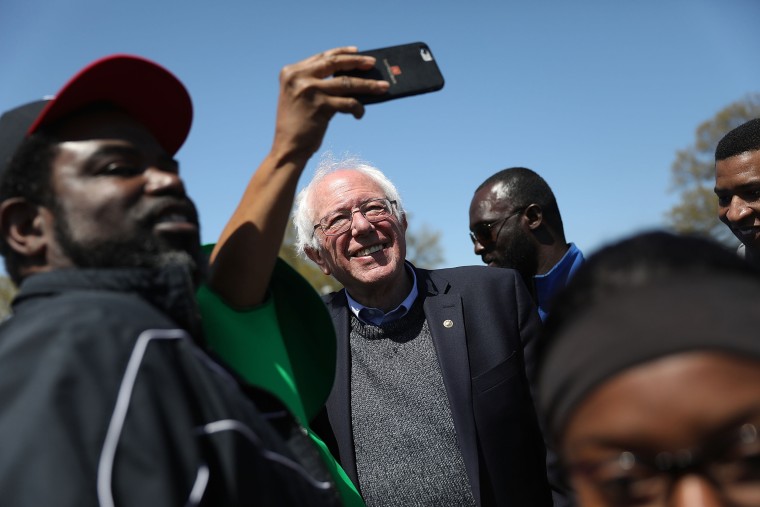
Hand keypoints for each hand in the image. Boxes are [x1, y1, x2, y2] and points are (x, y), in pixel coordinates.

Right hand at [271, 46, 389, 164]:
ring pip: (347, 83)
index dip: (341, 53)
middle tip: (373, 63)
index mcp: (291, 72)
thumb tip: (350, 77)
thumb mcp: (301, 98)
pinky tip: (359, 113)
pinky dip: (357, 108)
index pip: (321, 57)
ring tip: (383, 87)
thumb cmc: (297, 126)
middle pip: (335, 63)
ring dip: (368, 85)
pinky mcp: (321, 106)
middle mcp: (299, 78)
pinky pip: (348, 103)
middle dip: (357, 62)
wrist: (288, 148)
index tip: (356, 51)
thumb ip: (316, 84)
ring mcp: (310, 90)